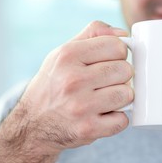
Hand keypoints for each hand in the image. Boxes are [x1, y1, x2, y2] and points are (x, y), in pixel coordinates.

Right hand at [18, 21, 133, 153]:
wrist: (33, 124)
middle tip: (107, 83)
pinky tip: (103, 116)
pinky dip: (117, 119)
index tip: (110, 62)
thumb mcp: (64, 53)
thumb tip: (123, 33)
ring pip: (127, 94)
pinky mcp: (88, 129)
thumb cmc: (54, 84)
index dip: (119, 54)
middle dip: (121, 76)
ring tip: (106, 99)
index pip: (117, 46)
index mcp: (68, 55)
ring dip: (121, 98)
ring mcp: (80, 106)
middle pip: (125, 70)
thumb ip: (93, 35)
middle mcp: (73, 80)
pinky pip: (123, 120)